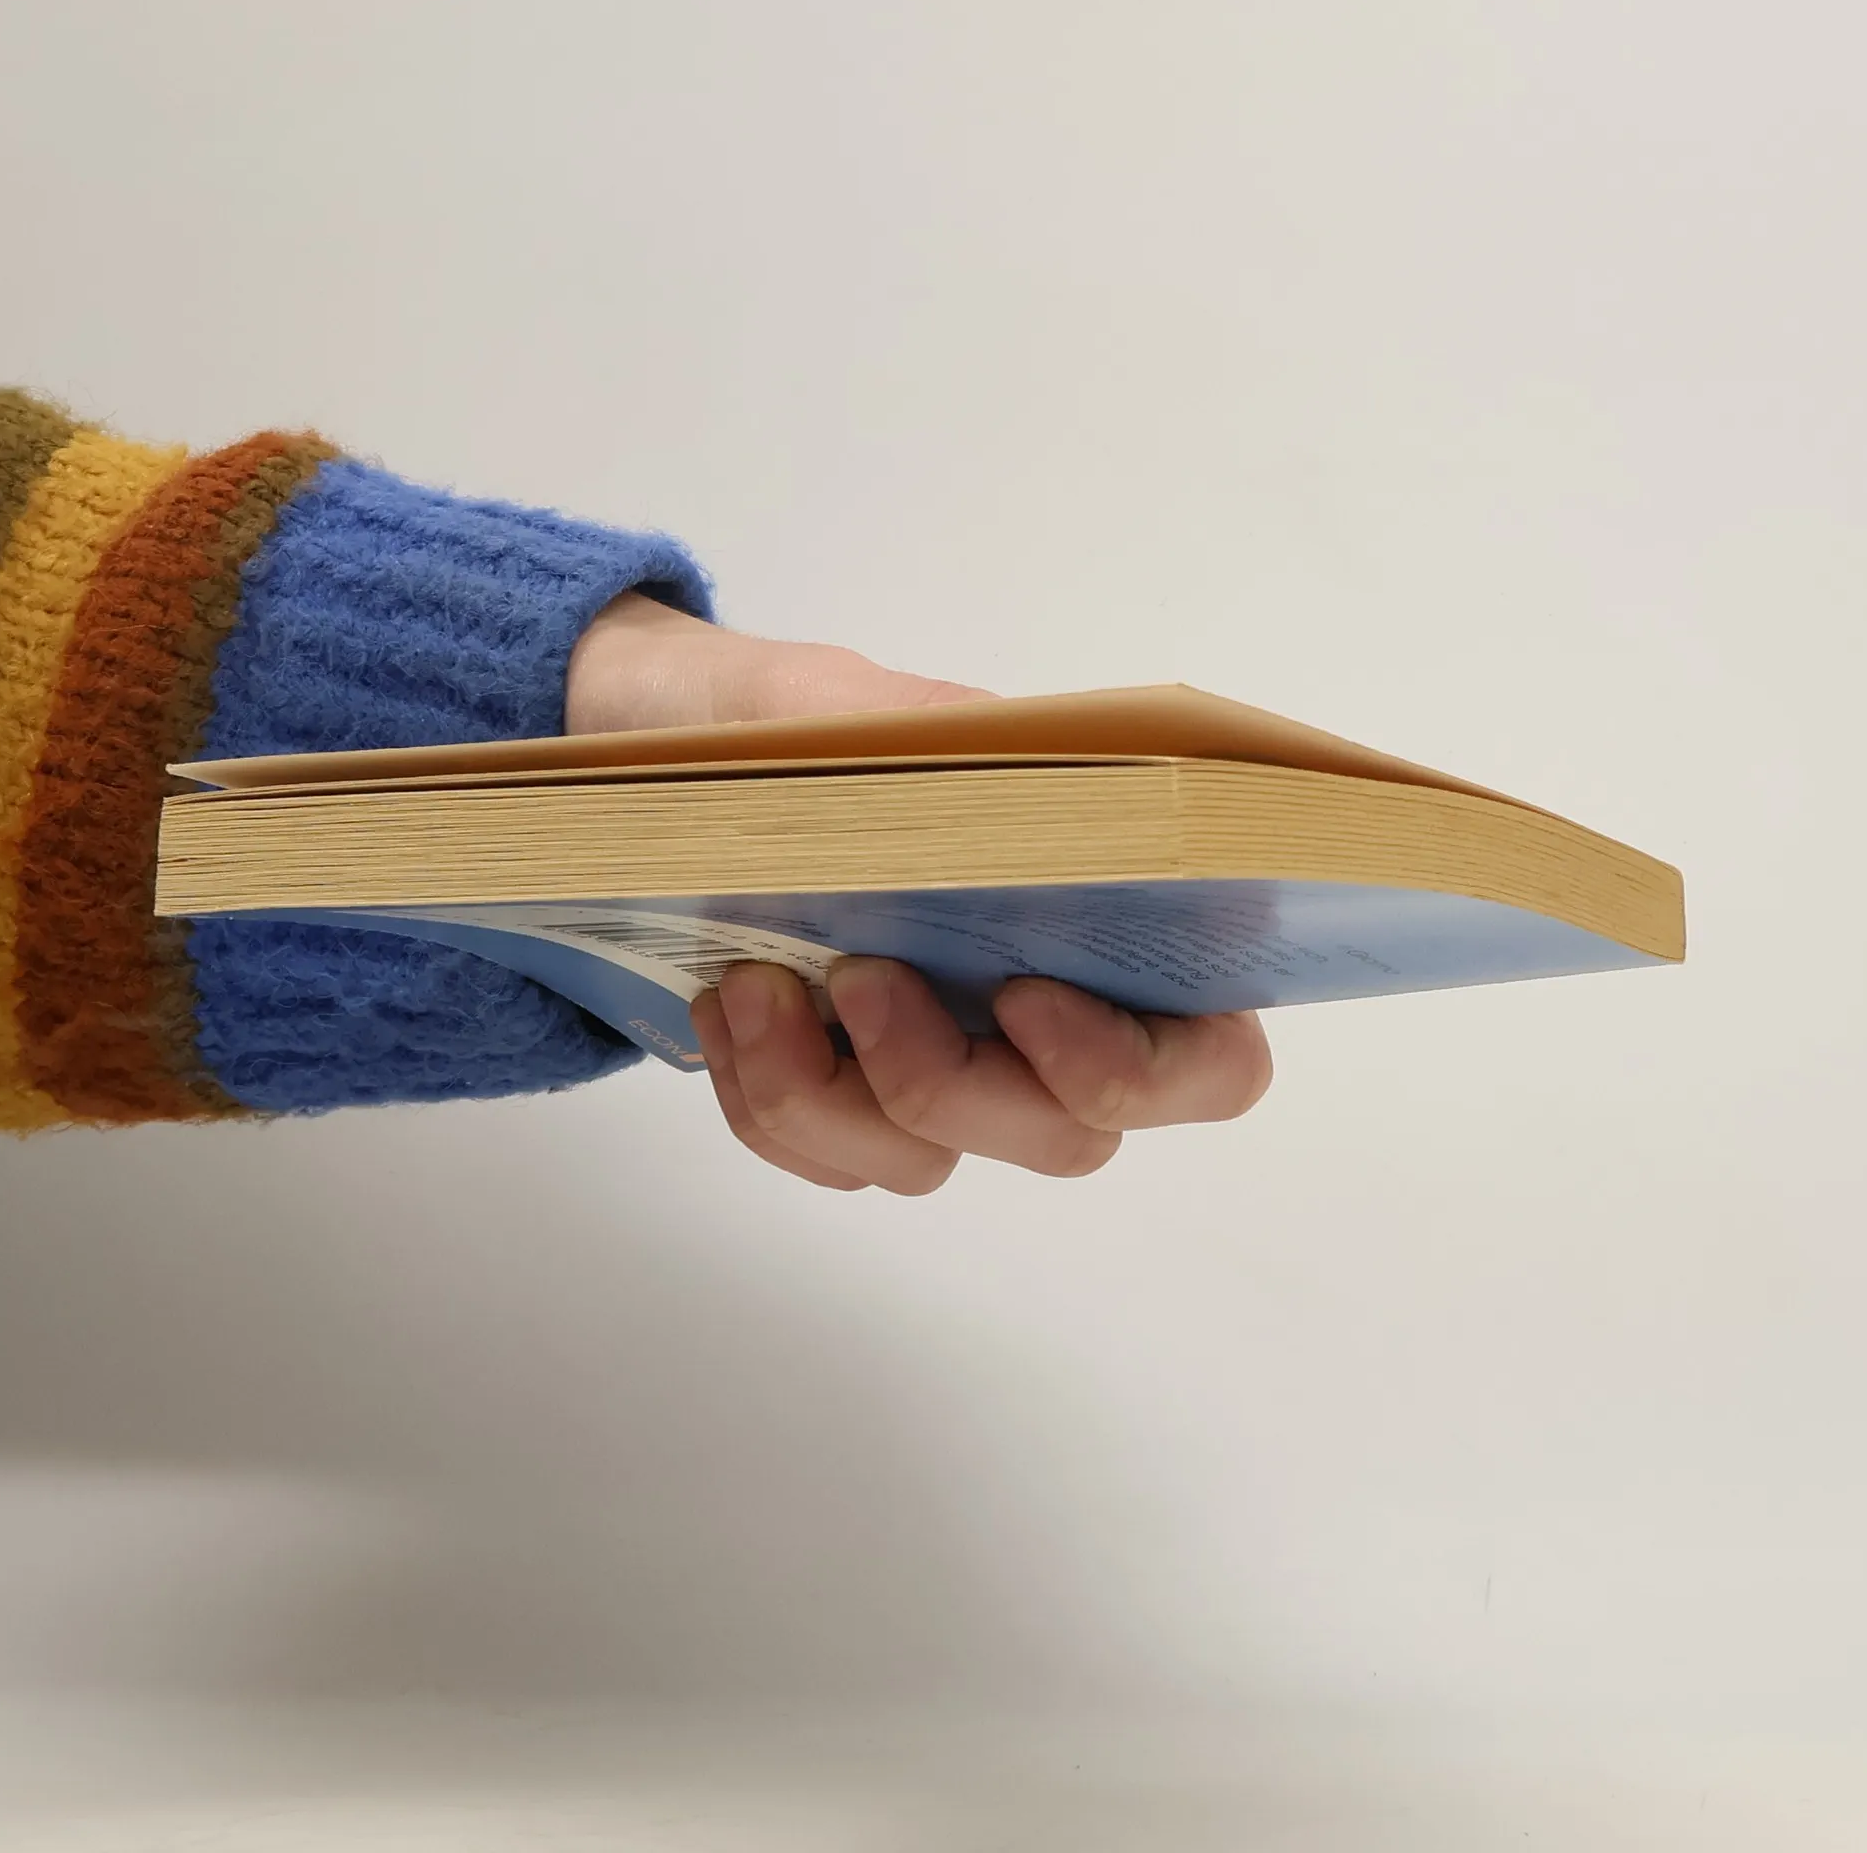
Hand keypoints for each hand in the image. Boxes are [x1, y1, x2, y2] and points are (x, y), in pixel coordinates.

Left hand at [568, 594, 1272, 1192]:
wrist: (660, 759)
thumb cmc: (780, 727)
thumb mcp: (842, 704)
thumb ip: (926, 736)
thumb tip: (1000, 784)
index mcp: (1109, 915)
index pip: (1207, 1059)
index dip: (1134, 1066)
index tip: (1022, 991)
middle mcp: (1051, 1017)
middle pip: (1065, 1138)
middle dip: (946, 1081)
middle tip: (856, 976)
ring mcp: (955, 1073)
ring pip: (929, 1162)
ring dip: (826, 1091)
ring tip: (751, 980)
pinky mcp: (858, 1111)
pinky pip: (834, 1160)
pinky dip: (771, 1103)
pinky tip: (730, 1011)